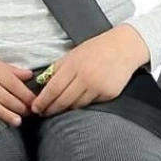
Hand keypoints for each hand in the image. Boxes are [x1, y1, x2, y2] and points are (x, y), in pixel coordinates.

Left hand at [30, 26, 148, 116]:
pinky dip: (84, 103)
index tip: (36, 107)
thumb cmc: (97, 49)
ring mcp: (98, 87)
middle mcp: (86, 77)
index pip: (53, 88)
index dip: (43, 101)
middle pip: (63, 101)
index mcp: (74, 65)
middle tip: (43, 113)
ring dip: (67, 108)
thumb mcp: (73, 54)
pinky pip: (91, 103)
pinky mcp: (109, 94)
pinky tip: (80, 99)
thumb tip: (43, 83)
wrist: (124, 47)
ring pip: (77, 105)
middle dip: (51, 109)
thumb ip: (58, 68)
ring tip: (59, 108)